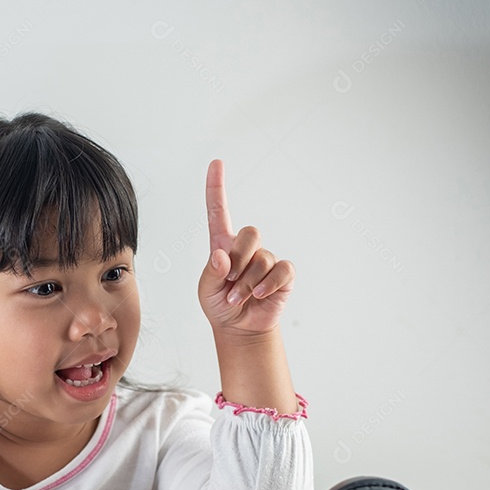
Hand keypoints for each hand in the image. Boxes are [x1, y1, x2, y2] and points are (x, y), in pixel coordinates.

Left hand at [197, 159, 294, 335]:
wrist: (239, 327)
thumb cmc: (220, 304)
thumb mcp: (206, 290)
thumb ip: (211, 273)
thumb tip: (221, 255)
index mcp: (223, 245)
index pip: (219, 211)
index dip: (216, 186)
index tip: (216, 162)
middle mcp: (246, 247)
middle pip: (250, 233)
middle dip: (239, 260)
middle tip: (230, 281)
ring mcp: (266, 258)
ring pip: (262, 258)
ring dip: (247, 283)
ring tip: (239, 297)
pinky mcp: (283, 274)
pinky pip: (280, 271)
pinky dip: (267, 286)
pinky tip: (259, 296)